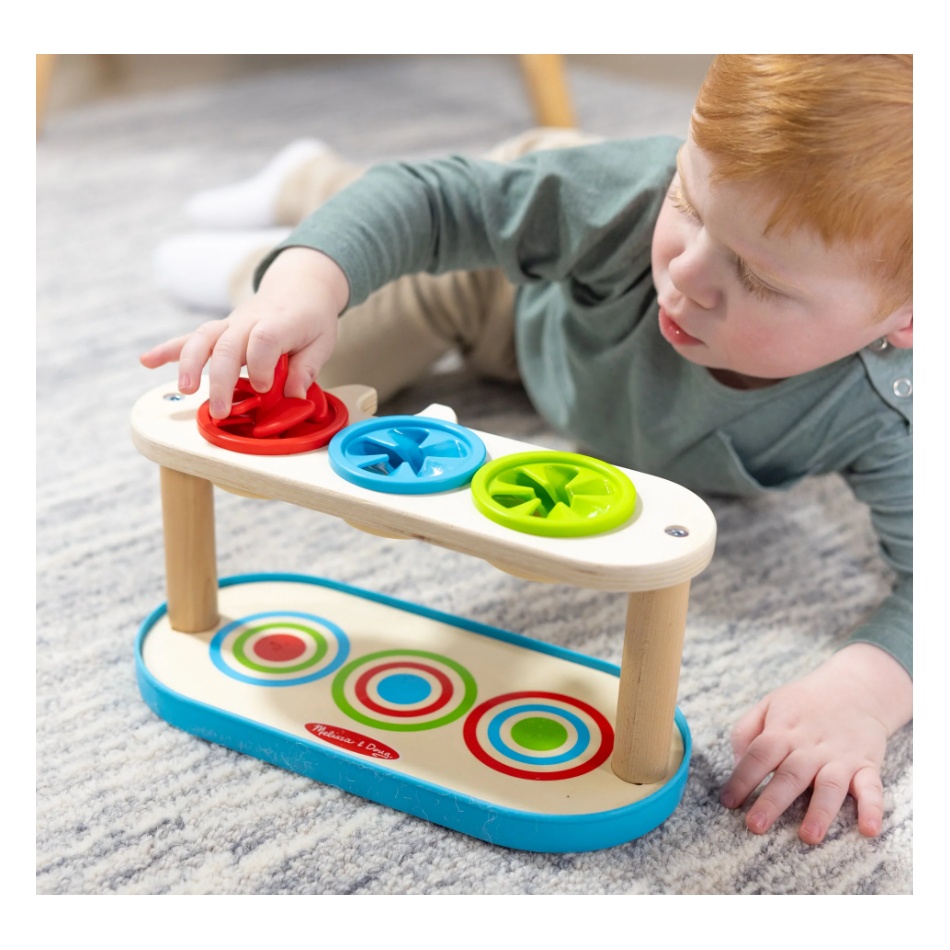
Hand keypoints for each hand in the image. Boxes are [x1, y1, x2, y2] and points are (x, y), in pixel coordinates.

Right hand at [140, 247, 349, 417]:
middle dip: (221, 380)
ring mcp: (231, 324)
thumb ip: (307, 368)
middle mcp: (250, 321)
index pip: (264, 340)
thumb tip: (293, 395)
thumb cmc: (311, 319)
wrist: (299, 288)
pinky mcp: (219, 331)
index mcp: (280, 322)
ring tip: (185, 389)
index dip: (262, 366)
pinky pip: (190, 338)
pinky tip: (146, 361)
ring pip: (204, 339)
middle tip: (220, 411)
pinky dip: (167, 349)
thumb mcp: (322, 342)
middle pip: (229, 346)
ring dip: (191, 364)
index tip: (265, 388)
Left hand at [720, 643, 911, 843]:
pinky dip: (873, 809)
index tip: (728, 801)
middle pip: (789, 775)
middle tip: (755, 825)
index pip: (758, 755)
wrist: (855, 689)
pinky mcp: (867, 765)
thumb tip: (737, 765)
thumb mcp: (768, 705)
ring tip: (808, 836)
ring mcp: (840, 757)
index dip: (742, 778)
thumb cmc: (803, 703)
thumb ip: (746, 732)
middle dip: (772, 802)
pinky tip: (869, 829)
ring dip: (820, 812)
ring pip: (829, 786)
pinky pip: (872, 788)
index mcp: (783, 731)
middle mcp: (810, 746)